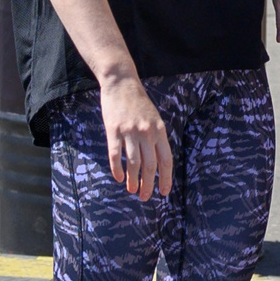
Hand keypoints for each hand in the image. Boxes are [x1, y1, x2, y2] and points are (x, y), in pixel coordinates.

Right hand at [98, 74, 171, 199]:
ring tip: (133, 191)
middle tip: (145, 197)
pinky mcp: (114, 130)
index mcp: (159, 130)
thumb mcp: (154, 118)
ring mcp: (130, 132)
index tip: (164, 192)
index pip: (165, 160)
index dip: (166, 178)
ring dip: (134, 180)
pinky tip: (120, 178)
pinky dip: (118, 169)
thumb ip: (156, 137)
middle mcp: (147, 133)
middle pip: (150, 165)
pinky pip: (116, 155)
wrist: (121, 83)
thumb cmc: (138, 102)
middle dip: (149, 184)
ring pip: (133, 163)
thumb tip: (157, 162)